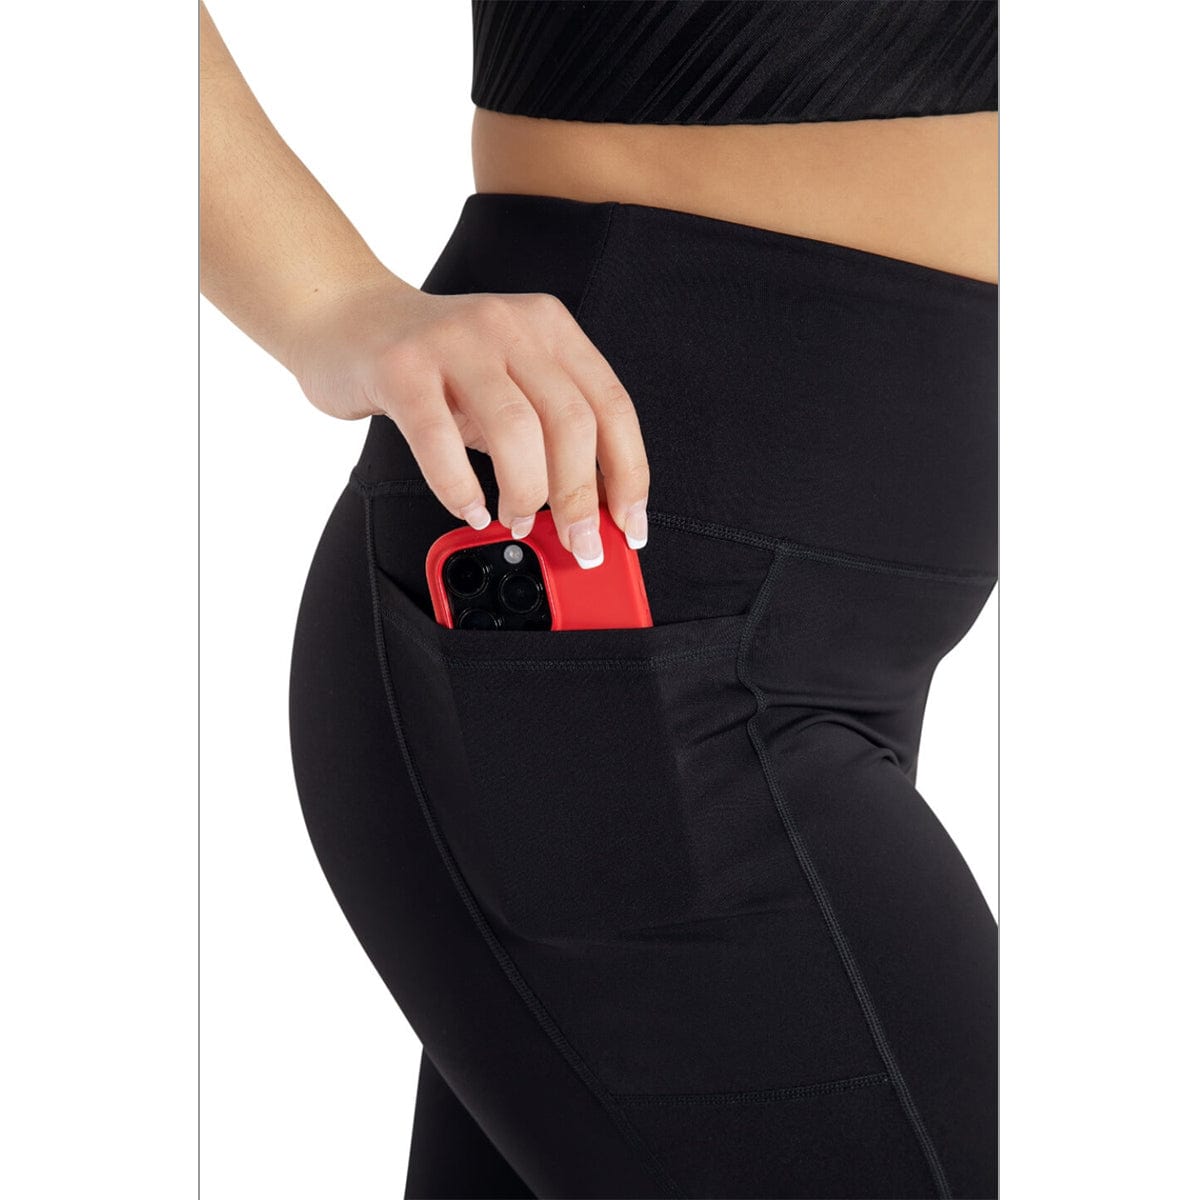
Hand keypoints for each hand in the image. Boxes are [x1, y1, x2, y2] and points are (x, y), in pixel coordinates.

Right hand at [286, 271, 649, 565]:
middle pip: (571, 422)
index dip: (629, 475)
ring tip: (514, 521)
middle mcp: (509, 326)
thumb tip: (589, 514)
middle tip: (577, 543)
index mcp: (550, 328)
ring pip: (515, 430)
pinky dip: (460, 489)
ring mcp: (454, 342)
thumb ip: (547, 435)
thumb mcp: (506, 386)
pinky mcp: (401, 366)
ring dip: (524, 493)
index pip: (612, 406)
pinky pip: (440, 440)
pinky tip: (469, 510)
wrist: (346, 320)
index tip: (630, 527)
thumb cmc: (435, 367)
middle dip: (580, 499)